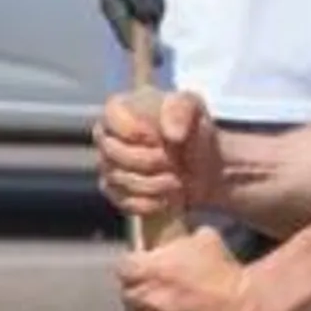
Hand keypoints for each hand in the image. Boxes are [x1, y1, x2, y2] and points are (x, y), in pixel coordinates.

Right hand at [94, 88, 225, 222]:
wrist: (204, 165)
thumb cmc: (192, 129)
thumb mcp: (194, 108)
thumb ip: (181, 109)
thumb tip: (172, 135)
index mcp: (121, 108)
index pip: (111, 115)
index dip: (137, 130)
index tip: (161, 139)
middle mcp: (107, 136)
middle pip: (112, 152)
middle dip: (149, 161)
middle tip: (175, 162)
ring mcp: (107, 166)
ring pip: (118, 179)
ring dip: (154, 184)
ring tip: (178, 180)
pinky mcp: (115, 193)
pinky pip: (124, 201)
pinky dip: (151, 202)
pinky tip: (169, 197)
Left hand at [120, 226, 267, 310]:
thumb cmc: (228, 273)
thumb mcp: (204, 240)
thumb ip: (177, 241)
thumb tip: (167, 241)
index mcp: (152, 271)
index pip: (124, 268)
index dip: (134, 267)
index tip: (143, 268)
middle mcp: (148, 301)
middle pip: (127, 295)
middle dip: (139, 291)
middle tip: (154, 290)